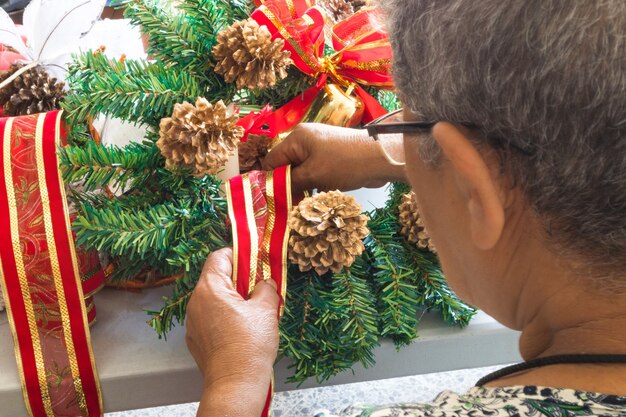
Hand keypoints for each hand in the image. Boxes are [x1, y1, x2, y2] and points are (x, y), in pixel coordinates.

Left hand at [186, 248, 279, 415]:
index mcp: (210, 288)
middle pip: (215, 277)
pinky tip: (241, 329)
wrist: (235, 384)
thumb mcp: (266, 310)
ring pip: (213, 298)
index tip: (255, 261)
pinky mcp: (195, 338)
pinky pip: (209, 317)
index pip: (219, 256)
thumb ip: (267, 288)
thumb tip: (267, 282)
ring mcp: (193, 321)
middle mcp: (195, 301)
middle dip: (238, 278)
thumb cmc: (250, 346)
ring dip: (231, 298)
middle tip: (259, 288)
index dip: (238, 254)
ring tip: (252, 311)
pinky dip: (224, 316)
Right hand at [262, 123, 405, 194]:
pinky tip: (312, 200)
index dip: (268, 180)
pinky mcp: (330, 158)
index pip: (272, 160)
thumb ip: (290, 183)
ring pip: (300, 172)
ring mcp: (318, 148)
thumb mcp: (313, 175)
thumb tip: (274, 192)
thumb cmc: (344, 163)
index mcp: (296, 138)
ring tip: (297, 207)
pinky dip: (312, 185)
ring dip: (299, 188)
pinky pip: (313, 172)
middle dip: (285, 186)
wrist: (379, 158)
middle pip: (286, 166)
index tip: (268, 201)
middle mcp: (305, 140)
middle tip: (284, 207)